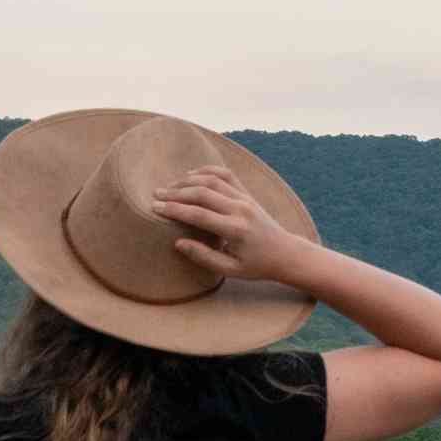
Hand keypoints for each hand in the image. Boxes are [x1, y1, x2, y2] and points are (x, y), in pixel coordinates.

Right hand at [151, 166, 304, 285]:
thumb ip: (204, 257)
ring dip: (188, 180)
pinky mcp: (247, 194)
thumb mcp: (230, 270)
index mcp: (235, 230)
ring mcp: (245, 198)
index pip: (198, 214)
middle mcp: (240, 209)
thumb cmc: (257, 265)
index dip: (174, 210)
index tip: (155, 207)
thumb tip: (178, 242)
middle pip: (202, 193)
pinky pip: (226, 175)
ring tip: (169, 187)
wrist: (285, 253)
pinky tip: (191, 175)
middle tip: (156, 195)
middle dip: (176, 192)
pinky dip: (207, 171)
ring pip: (212, 180)